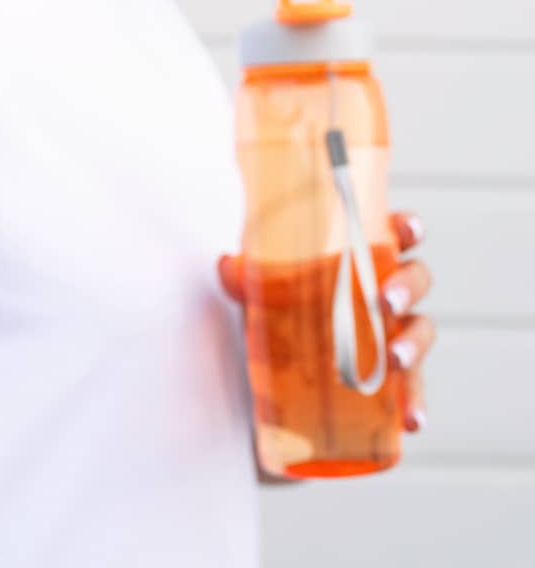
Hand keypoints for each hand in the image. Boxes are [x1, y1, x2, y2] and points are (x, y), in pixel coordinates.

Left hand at [218, 209, 435, 434]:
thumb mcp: (262, 290)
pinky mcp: (391, 379)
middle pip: (416, 279)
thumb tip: (227, 266)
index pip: (397, 233)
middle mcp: (385, 292)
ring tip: (396, 361)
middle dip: (407, 288)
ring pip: (421, 332)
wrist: (275, 375)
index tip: (408, 232)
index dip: (409, 228)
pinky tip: (411, 420)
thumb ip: (244, 278)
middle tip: (385, 302)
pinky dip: (416, 403)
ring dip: (414, 345)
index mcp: (364, 257)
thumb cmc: (283, 308)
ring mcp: (392, 335)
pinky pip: (413, 390)